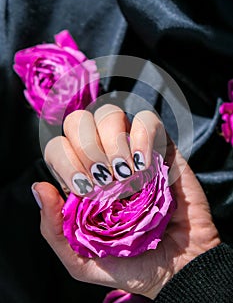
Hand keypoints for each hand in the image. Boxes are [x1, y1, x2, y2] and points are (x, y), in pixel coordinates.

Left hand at [33, 104, 220, 298]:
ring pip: (109, 113)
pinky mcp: (161, 146)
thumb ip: (54, 229)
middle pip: (78, 121)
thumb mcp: (82, 260)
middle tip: (106, 182)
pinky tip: (145, 164)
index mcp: (81, 179)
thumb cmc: (132, 264)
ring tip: (127, 175)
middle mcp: (103, 158)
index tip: (86, 190)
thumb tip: (39, 187)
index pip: (57, 146)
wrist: (179, 267)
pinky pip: (147, 119)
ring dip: (113, 143)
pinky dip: (143, 137)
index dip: (65, 161)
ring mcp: (132, 148)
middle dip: (87, 149)